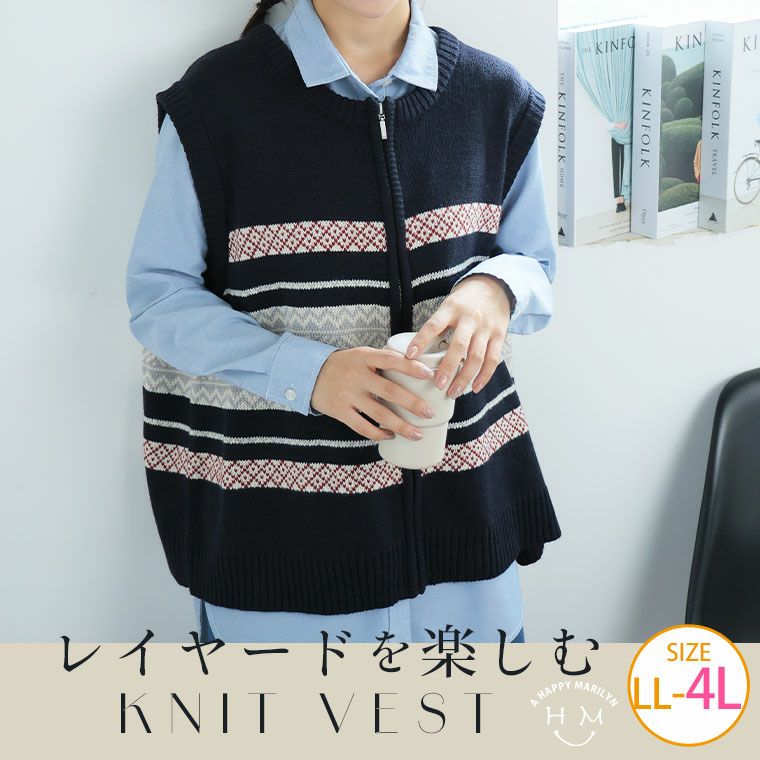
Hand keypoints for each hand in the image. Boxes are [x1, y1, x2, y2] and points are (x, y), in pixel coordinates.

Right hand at [311, 346, 437, 441]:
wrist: (310, 374)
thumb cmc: (345, 365)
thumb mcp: (361, 355)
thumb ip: (383, 360)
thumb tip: (417, 366)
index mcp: (364, 357)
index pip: (390, 360)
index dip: (410, 367)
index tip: (429, 375)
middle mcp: (356, 375)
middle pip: (389, 391)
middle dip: (412, 403)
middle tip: (430, 412)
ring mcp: (347, 395)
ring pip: (379, 413)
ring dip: (401, 425)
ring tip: (418, 433)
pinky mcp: (340, 411)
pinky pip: (362, 427)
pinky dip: (378, 433)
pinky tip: (391, 436)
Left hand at [404, 274, 511, 397]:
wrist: (495, 286)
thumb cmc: (465, 301)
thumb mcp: (448, 305)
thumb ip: (436, 325)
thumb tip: (416, 352)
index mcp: (451, 308)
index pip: (433, 325)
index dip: (421, 341)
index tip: (409, 357)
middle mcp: (470, 318)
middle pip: (459, 346)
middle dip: (448, 368)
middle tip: (438, 385)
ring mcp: (487, 327)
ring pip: (477, 357)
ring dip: (464, 377)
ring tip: (453, 392)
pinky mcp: (500, 335)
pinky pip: (493, 360)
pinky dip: (484, 376)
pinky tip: (474, 387)